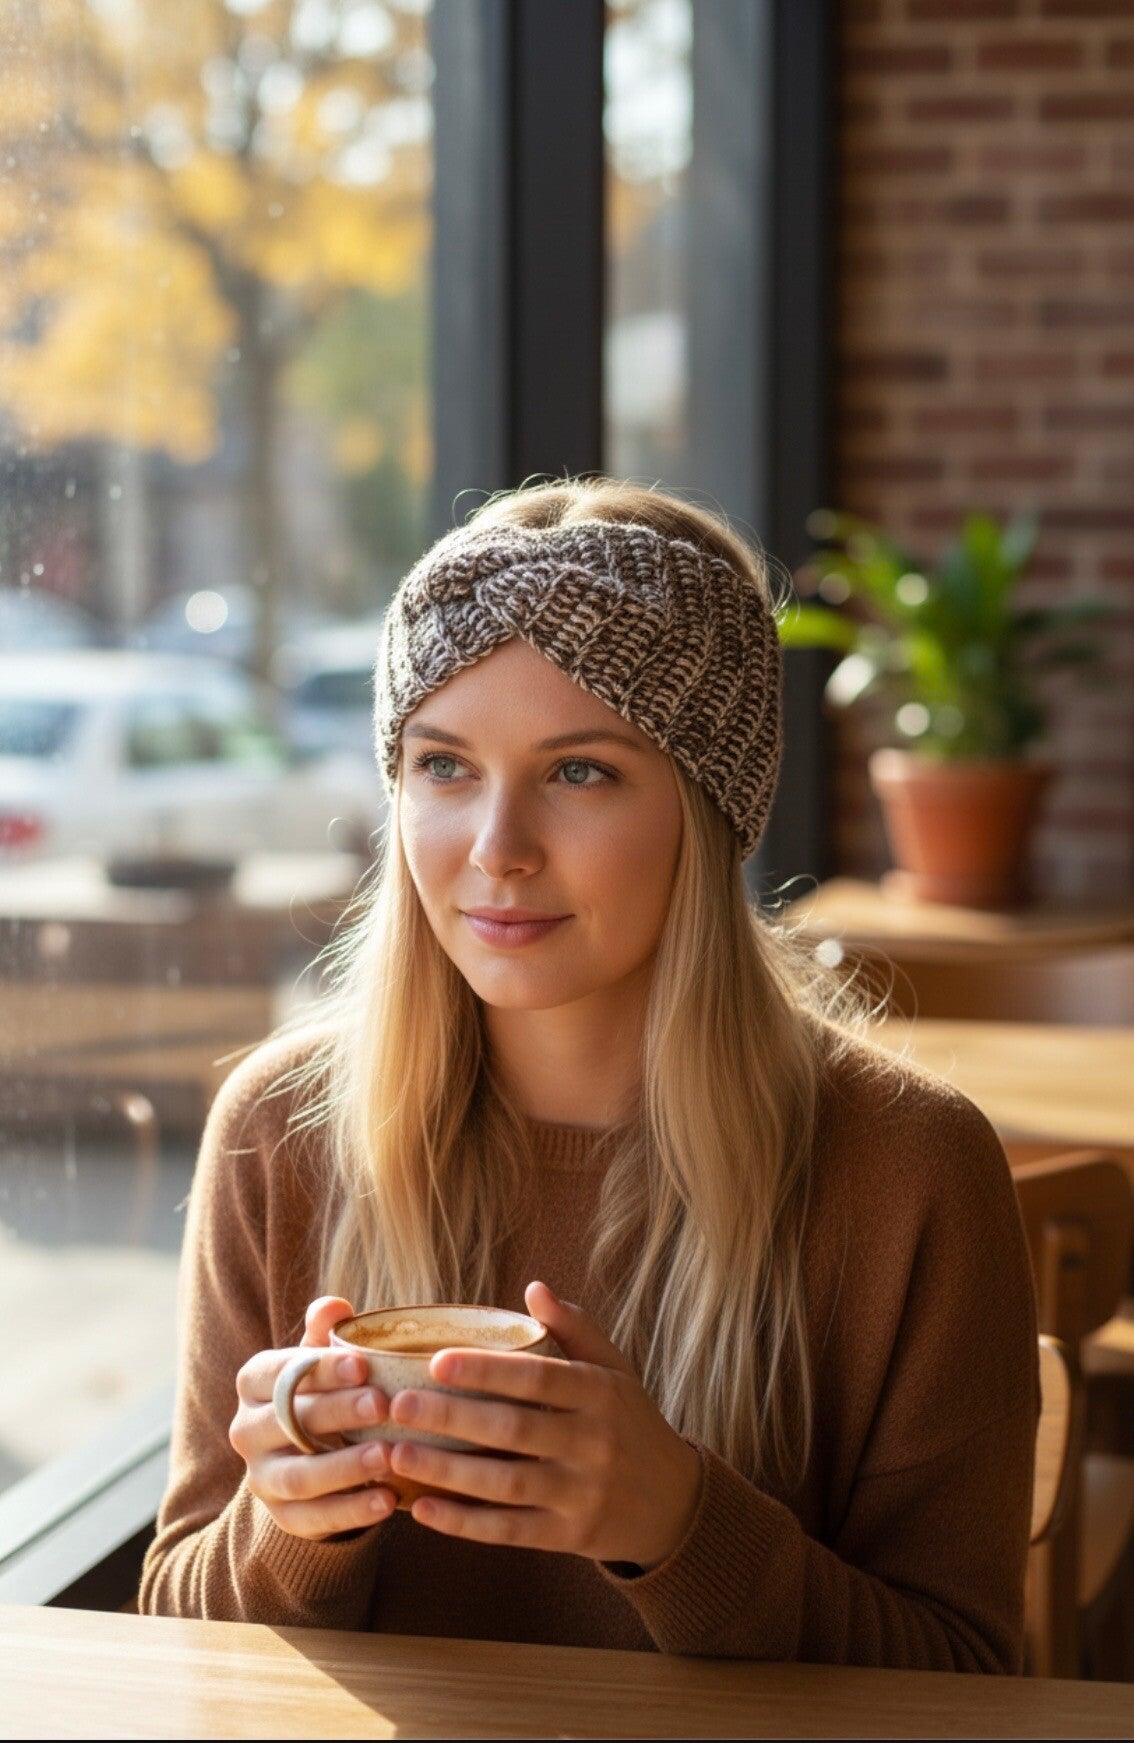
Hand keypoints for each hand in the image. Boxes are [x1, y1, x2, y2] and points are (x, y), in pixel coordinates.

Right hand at [228, 1295, 398, 1540]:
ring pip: (299, 1476)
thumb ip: (325, 1334)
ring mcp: (262, 1479)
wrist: (310, 1457)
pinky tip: (388, 1501)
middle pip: (288, 1422)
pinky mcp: (283, 1518)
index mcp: (254, 1384)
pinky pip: (315, 1518)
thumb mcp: (321, 1361)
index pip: (279, 1373)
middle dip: (337, 1413)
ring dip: (345, 1467)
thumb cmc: (322, 1393)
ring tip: (388, 1456)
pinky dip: (352, 1511)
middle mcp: (247, 1432)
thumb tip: (335, 1305)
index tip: (364, 1364)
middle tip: (382, 1404)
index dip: (320, 1370)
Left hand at [385, 1281, 702, 1570]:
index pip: (539, 1378)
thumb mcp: (615, 1370)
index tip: (435, 1359)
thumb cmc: (629, 1422)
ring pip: (506, 1484)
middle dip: (452, 1417)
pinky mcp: (569, 1536)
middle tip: (399, 1404)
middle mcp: (594, 1443)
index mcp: (601, 1393)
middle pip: (514, 1430)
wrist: (673, 1503)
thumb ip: (575, 1329)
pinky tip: (422, 1509)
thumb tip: (533, 1289)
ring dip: (447, 1471)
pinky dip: (464, 1523)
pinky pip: (510, 1531)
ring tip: (396, 1453)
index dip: (487, 1370)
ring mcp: (582, 1493)